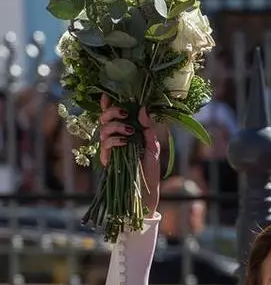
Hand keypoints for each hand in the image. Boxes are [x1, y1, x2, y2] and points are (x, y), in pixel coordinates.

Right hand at [99, 94, 160, 215]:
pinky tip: (125, 141)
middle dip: (112, 111)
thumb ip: (148, 128)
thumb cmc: (150, 169)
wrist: (147, 191)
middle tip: (125, 113)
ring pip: (103, 129)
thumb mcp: (153, 146)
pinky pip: (105, 145)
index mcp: (124, 132)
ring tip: (130, 131)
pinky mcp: (108, 160)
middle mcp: (114, 138)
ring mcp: (110, 149)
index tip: (108, 93)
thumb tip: (143, 110)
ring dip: (115, 126)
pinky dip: (114, 140)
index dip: (107, 103)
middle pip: (104, 118)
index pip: (112, 115)